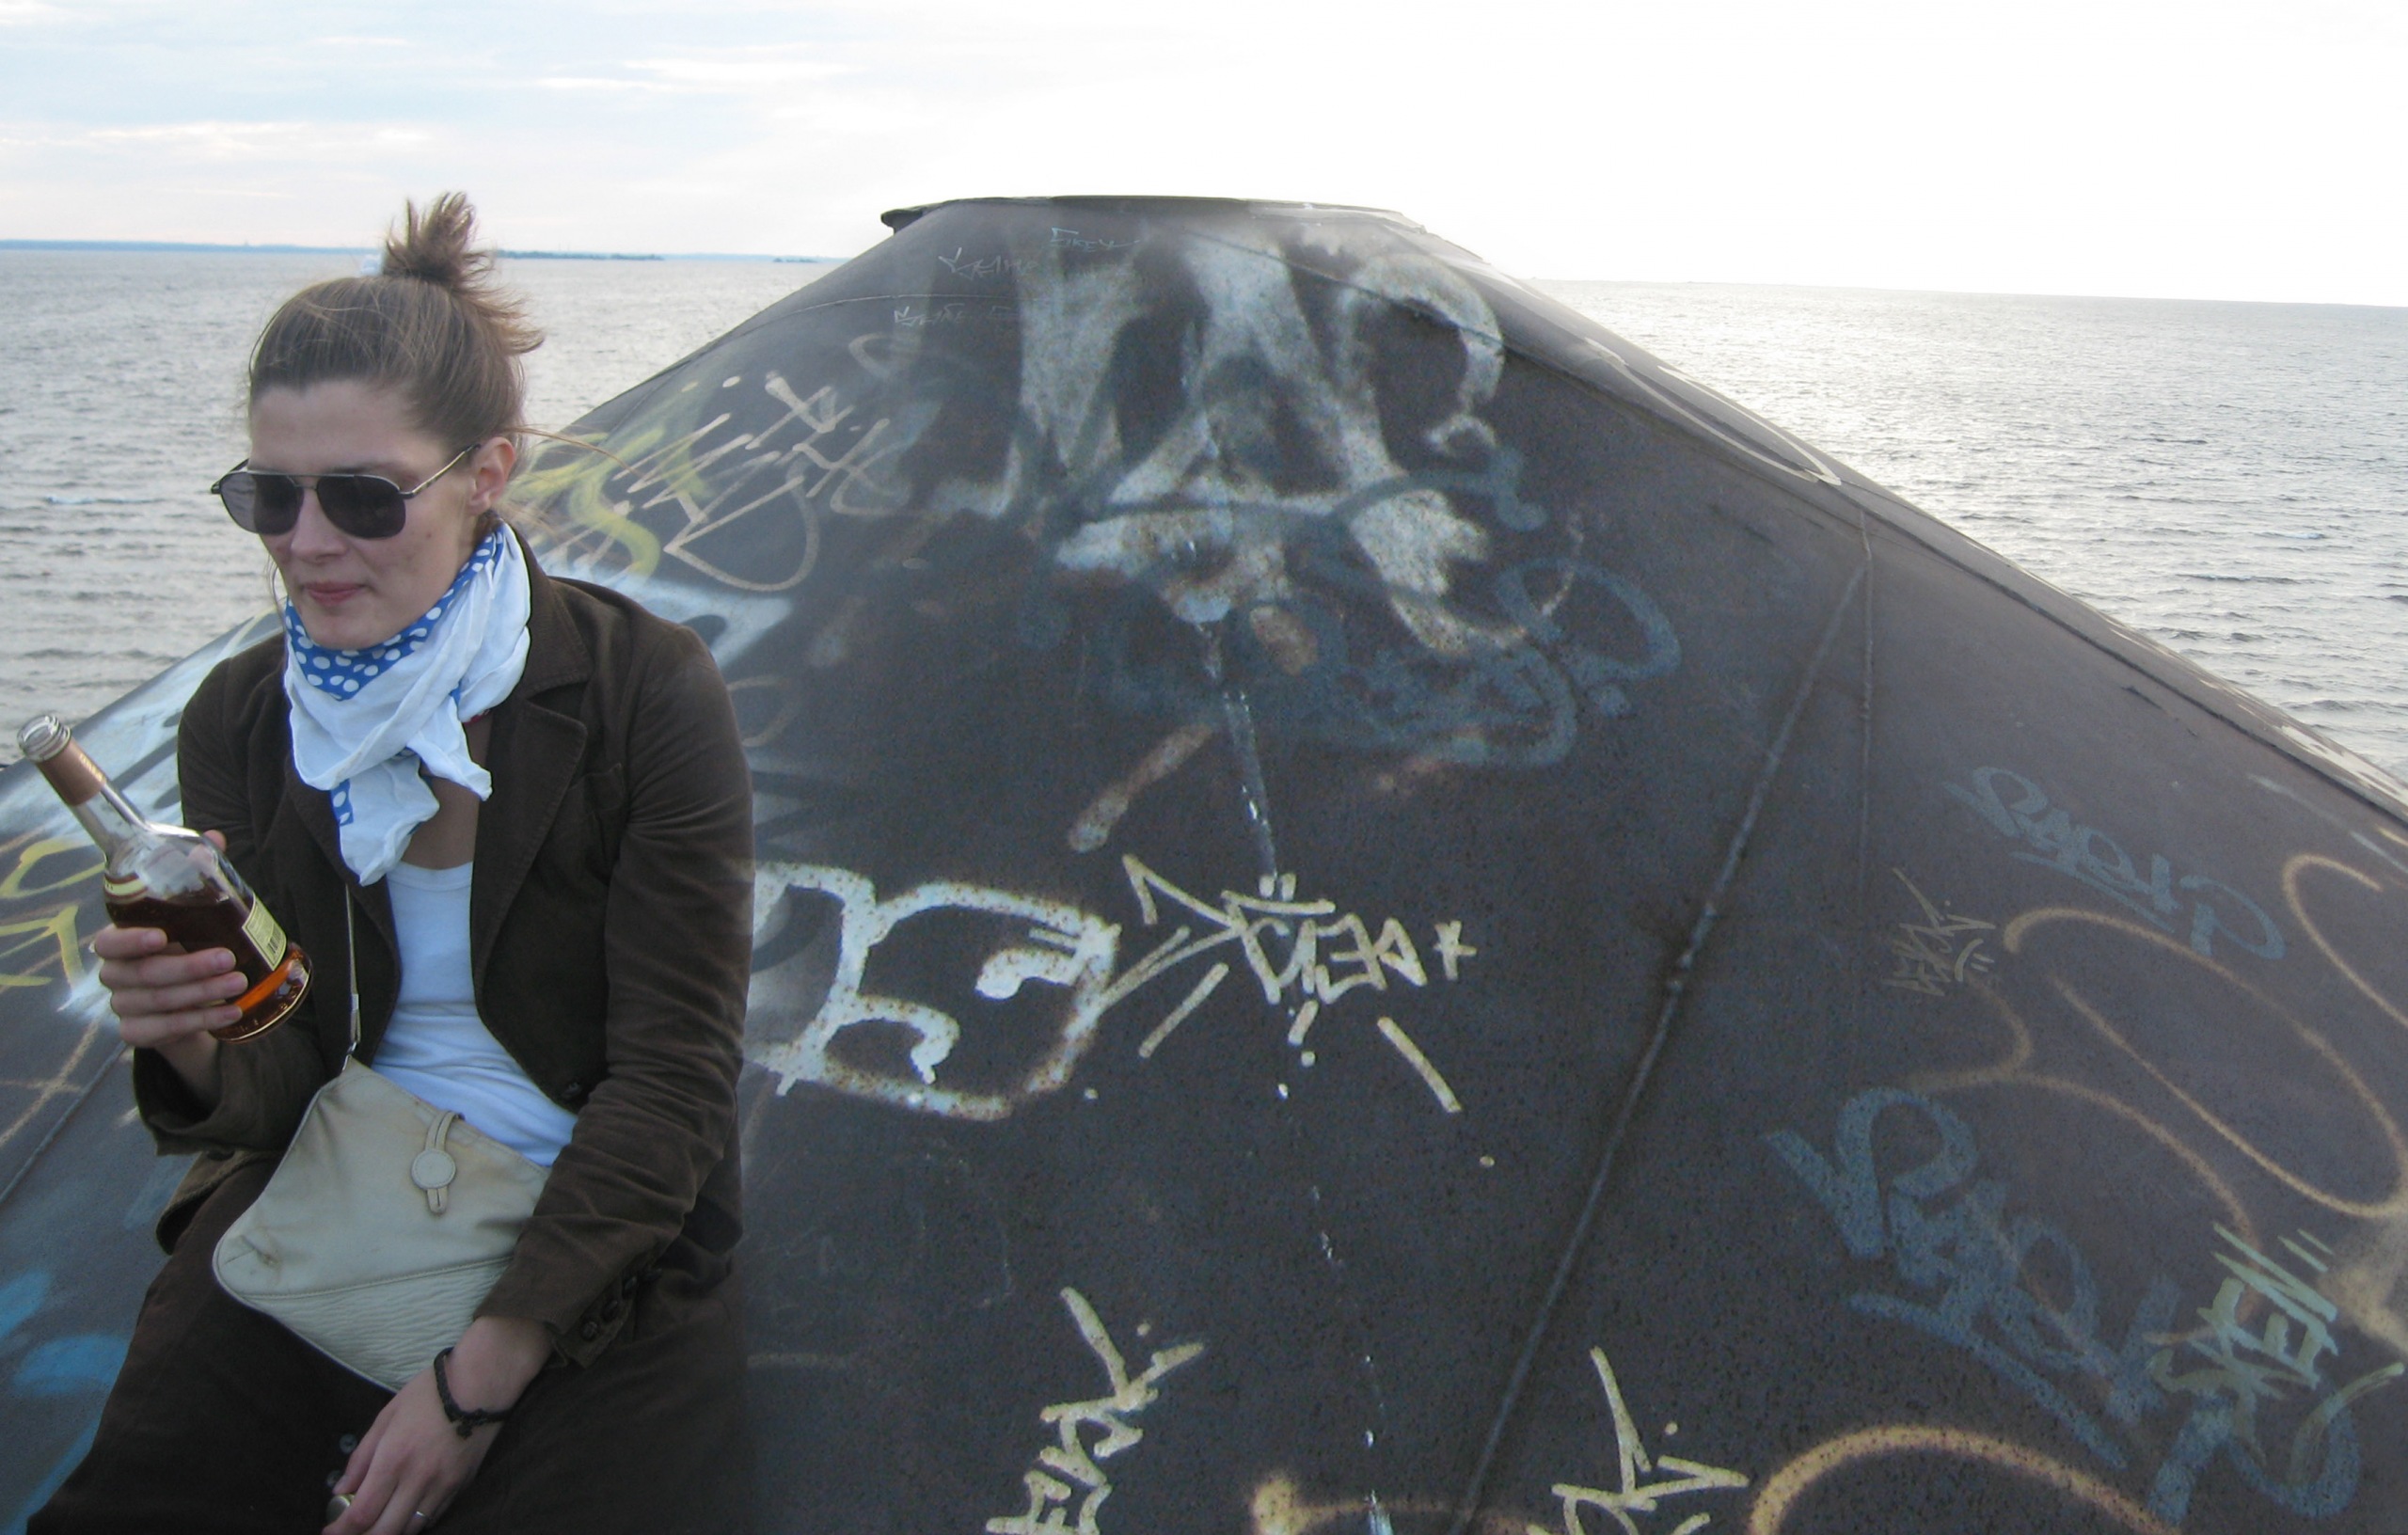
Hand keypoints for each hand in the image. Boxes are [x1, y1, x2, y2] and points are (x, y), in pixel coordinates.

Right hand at [93, 831, 236, 1101]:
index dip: (132, 941)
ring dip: (202, 993)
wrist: (187, 998)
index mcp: (119, 942)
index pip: (109, 942)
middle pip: (146, 974)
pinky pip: (165, 1029)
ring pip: (159, 1002)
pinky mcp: (137, 1033)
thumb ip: (198, 877)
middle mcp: (115, 975)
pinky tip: (231, 1010)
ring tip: (239, 983)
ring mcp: (123, 1006)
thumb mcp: (193, 913)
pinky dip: (201, 1019)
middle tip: (228, 959)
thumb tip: (214, 839)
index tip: (163, 936)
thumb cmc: (186, 945)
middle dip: (190, 966)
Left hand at [325, 1317, 549, 1533]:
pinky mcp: (461, 1487)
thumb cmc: (430, 1393)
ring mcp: (443, 1487)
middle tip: (351, 1533)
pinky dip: (414, 1522)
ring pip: (411, 1530)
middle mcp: (418, 1480)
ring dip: (389, 1532)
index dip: (340, 1531)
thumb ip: (361, 1457)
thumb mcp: (387, 1416)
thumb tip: (341, 1490)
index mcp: (393, 1459)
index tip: (329, 1531)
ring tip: (377, 1523)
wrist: (482, 1384)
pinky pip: (433, 1517)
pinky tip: (405, 1513)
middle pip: (384, 1532)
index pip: (361, 1514)